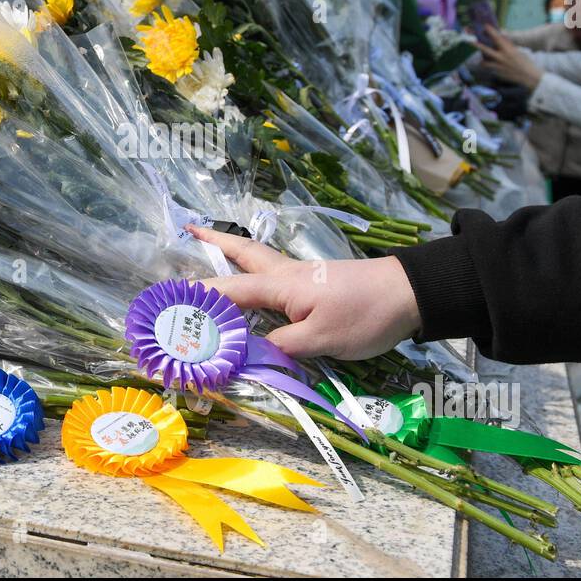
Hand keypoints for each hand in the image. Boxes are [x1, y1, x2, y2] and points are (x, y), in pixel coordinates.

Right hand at [186, 224, 421, 360]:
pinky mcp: (318, 283)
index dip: (198, 299)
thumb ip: (281, 346)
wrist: (411, 294)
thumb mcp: (321, 340)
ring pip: (259, 259)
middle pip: (242, 253)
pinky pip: (275, 273)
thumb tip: (248, 352)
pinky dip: (256, 270)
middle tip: (188, 228)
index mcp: (281, 285)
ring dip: (233, 252)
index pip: (228, 290)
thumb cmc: (365, 315)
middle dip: (214, 242)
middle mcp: (286, 274)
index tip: (169, 306)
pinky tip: (257, 282)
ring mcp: (303, 275)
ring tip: (211, 249)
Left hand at [474, 25, 543, 89]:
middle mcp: (502, 57)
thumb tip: (500, 40)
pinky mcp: (498, 73)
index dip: (490, 31)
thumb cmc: (525, 62)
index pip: (497, 38)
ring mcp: (498, 66)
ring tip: (482, 60)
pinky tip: (491, 67)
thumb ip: (507, 47)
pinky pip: (489, 68)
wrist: (529, 76)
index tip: (485, 26)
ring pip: (484, 61)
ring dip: (483, 60)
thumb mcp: (517, 52)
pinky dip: (489, 67)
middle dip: (476, 44)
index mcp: (508, 49)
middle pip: (485, 49)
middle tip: (470, 40)